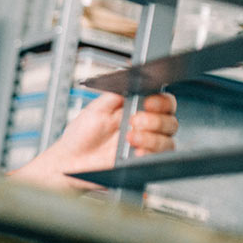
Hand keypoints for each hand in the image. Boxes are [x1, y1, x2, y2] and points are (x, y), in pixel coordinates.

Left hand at [12, 92, 177, 190]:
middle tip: (134, 121)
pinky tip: (137, 151)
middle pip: (171, 121)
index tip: (148, 103)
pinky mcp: (142, 162)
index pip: (163, 102)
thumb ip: (118, 94)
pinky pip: (159, 158)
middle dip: (155, 120)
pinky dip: (150, 153)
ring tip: (129, 137)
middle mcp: (146, 127)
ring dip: (151, 137)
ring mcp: (145, 145)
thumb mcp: (97, 107)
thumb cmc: (82, 134)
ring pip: (168, 140)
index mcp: (137, 109)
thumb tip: (135, 80)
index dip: (161, 102)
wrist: (71, 159)